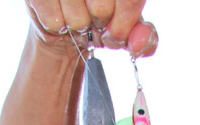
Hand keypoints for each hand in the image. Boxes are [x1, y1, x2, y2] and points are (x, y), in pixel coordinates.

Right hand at [25, 0, 157, 54]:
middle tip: (94, 19)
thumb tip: (138, 41)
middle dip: (100, 24)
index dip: (124, 23)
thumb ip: (145, 39)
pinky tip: (60, 15)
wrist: (65, 22)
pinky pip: (54, 19)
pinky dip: (58, 25)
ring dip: (78, 26)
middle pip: (103, 8)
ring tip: (77, 16)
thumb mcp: (128, 31)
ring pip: (78, 18)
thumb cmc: (100, 21)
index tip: (115, 32)